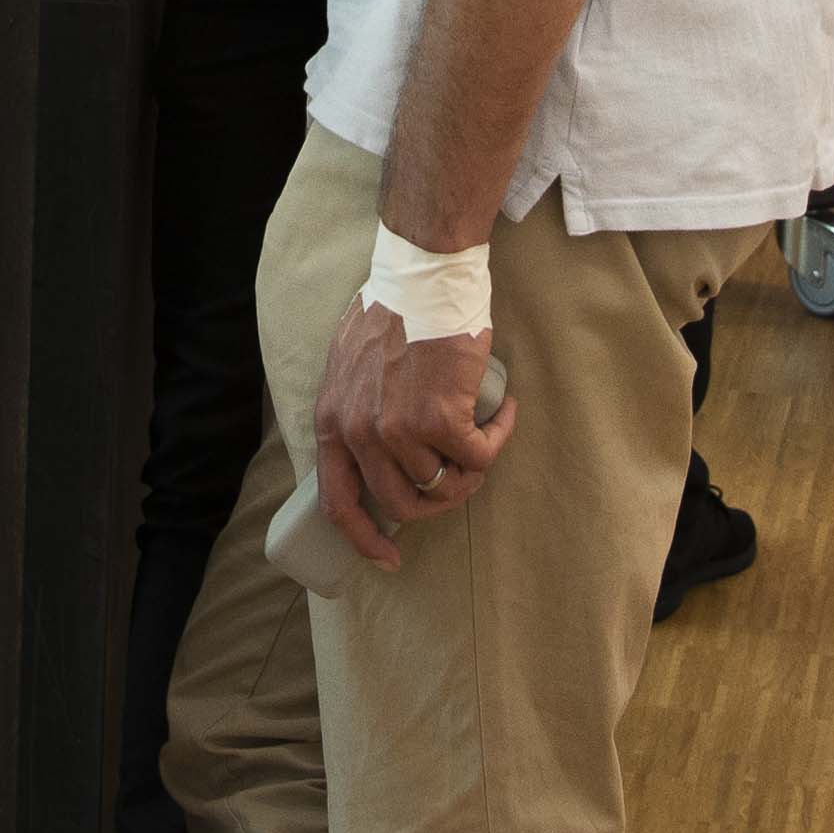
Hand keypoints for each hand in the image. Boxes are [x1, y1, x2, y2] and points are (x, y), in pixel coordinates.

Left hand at [307, 295, 510, 570]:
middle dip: (437, 502)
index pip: (337, 502)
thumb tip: (373, 453)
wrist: (423, 274)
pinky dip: (498, 438)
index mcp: (331, 420)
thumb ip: (354, 409)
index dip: (363, 539)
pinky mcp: (441, 418)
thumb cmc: (394, 310)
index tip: (387, 558)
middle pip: (400, 504)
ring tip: (483, 435)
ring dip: (472, 469)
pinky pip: (479, 456)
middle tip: (460, 479)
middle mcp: (358, 432)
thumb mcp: (349, 365)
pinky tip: (502, 411)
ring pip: (445, 484)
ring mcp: (398, 429)